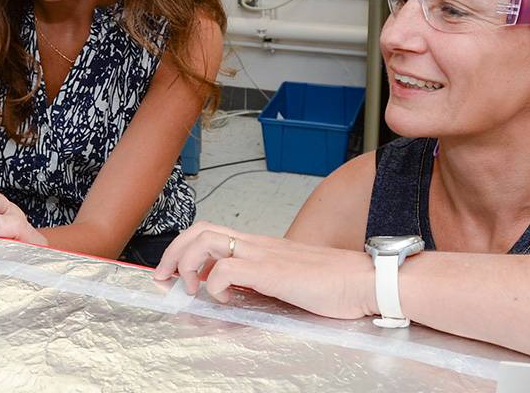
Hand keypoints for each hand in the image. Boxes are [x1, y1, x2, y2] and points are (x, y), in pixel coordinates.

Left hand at [152, 221, 378, 320]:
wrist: (365, 281)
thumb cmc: (336, 284)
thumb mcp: (288, 279)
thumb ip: (262, 280)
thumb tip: (237, 290)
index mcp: (261, 245)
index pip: (212, 231)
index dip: (185, 248)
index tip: (174, 272)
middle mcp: (257, 244)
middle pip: (200, 229)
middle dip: (173, 252)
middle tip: (164, 277)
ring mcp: (263, 255)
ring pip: (207, 241)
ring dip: (187, 263)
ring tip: (189, 287)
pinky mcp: (270, 272)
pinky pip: (226, 270)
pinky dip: (214, 284)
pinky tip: (223, 299)